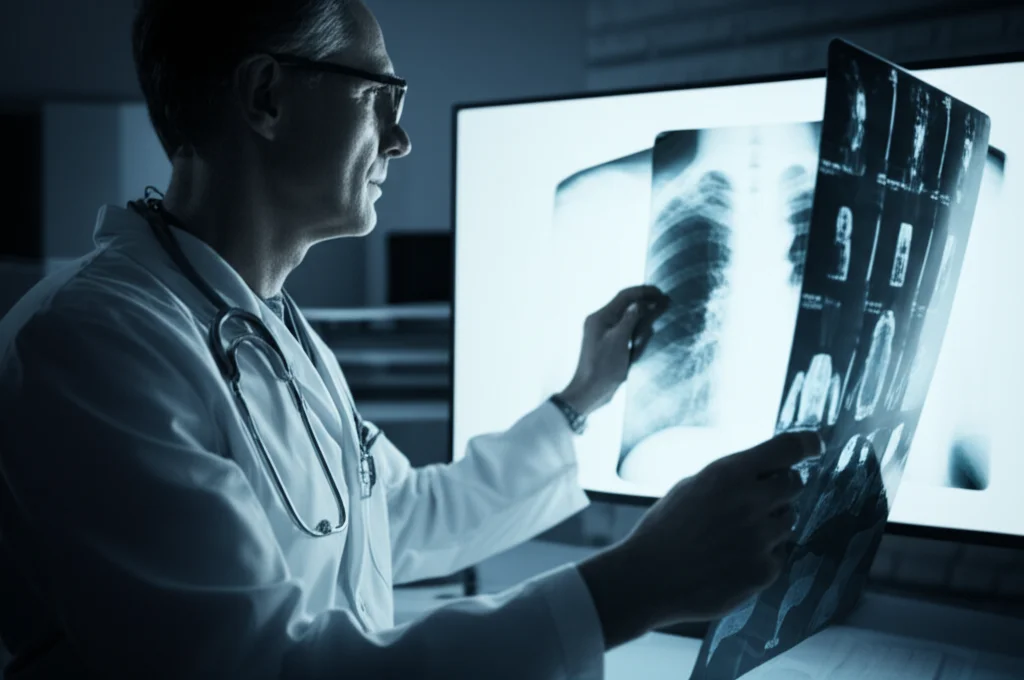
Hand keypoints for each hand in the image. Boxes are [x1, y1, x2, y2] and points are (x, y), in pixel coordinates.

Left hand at [557, 285, 669, 416]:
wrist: (589, 391)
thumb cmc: (602, 367)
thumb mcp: (618, 340)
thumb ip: (630, 319)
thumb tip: (640, 303)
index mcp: (600, 317)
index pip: (624, 296)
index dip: (643, 292)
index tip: (661, 293)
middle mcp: (600, 322)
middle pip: (625, 305)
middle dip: (645, 301)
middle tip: (665, 301)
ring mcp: (604, 333)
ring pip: (626, 317)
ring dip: (642, 313)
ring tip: (660, 311)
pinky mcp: (608, 345)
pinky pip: (625, 330)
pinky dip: (638, 327)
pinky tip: (649, 329)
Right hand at [578, 430, 822, 648]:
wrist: (648, 578)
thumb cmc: (666, 528)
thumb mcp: (692, 486)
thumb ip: (732, 477)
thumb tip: (770, 470)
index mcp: (728, 473)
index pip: (786, 448)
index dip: (807, 442)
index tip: (816, 444)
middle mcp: (749, 502)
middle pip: (795, 483)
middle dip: (781, 488)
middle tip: (758, 499)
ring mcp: (759, 538)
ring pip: (788, 520)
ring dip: (771, 523)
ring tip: (733, 535)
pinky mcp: (764, 571)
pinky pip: (779, 554)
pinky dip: (762, 555)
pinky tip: (730, 560)